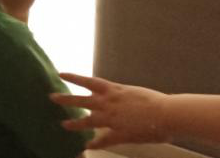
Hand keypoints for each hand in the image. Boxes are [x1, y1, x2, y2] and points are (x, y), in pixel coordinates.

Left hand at [50, 73, 169, 147]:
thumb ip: (123, 96)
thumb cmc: (156, 101)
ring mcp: (112, 119)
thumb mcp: (134, 93)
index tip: (60, 74)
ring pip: (88, 121)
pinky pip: (104, 140)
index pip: (88, 81)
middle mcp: (108, 103)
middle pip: (81, 100)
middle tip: (52, 97)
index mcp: (113, 90)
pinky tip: (87, 147)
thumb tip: (120, 99)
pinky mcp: (119, 133)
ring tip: (64, 125)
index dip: (73, 77)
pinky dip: (95, 144)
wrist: (167, 113)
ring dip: (75, 124)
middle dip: (65, 99)